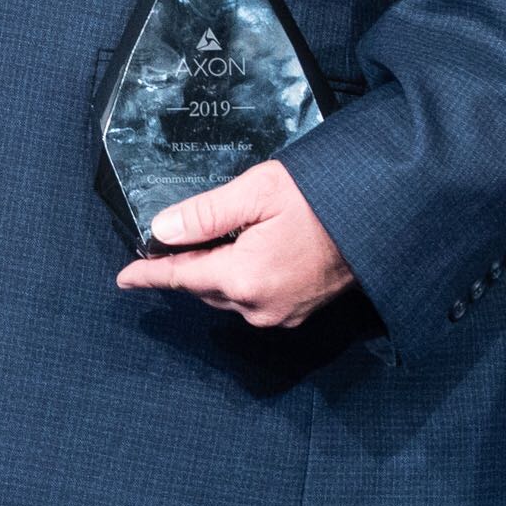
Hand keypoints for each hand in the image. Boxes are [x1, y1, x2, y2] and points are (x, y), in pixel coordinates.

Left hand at [117, 157, 356, 328]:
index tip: (123, 278)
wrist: (383, 219)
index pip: (180, 277)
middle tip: (179, 236)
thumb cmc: (326, 198)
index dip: (148, 274)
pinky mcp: (299, 312)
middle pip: (204, 286)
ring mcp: (282, 314)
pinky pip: (254, 299)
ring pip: (228, 295)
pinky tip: (251, 252)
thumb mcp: (259, 191)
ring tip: (224, 238)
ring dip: (217, 272)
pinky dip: (242, 279)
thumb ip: (206, 214)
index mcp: (244, 277)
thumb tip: (162, 230)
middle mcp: (259, 306)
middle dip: (188, 264)